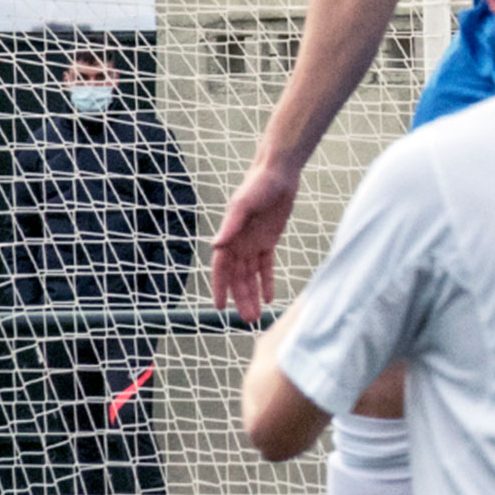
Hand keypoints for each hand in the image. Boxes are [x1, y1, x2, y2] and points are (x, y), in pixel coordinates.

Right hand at [212, 163, 300, 322]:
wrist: (278, 174)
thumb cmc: (257, 185)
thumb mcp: (243, 205)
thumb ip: (230, 226)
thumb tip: (215, 245)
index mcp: (228, 237)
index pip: (221, 270)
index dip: (220, 289)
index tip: (220, 308)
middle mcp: (238, 243)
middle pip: (238, 278)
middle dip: (241, 299)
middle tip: (247, 320)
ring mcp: (253, 243)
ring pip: (251, 276)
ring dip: (252, 295)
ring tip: (256, 316)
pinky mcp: (269, 240)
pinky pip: (266, 266)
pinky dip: (267, 281)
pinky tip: (269, 298)